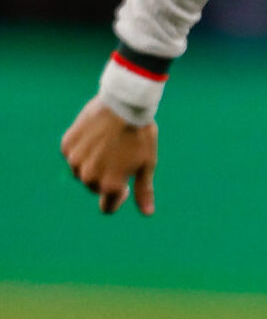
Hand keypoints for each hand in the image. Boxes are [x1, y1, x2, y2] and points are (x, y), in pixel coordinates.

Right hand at [62, 96, 158, 214]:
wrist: (124, 105)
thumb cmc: (140, 136)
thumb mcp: (147, 164)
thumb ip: (143, 191)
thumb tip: (148, 213)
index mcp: (110, 185)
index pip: (108, 207)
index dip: (119, 198)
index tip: (126, 186)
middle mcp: (88, 177)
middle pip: (94, 187)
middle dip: (106, 177)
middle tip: (120, 157)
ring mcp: (75, 161)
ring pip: (81, 171)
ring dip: (92, 163)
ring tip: (109, 144)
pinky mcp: (67, 145)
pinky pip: (73, 154)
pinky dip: (82, 149)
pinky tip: (96, 136)